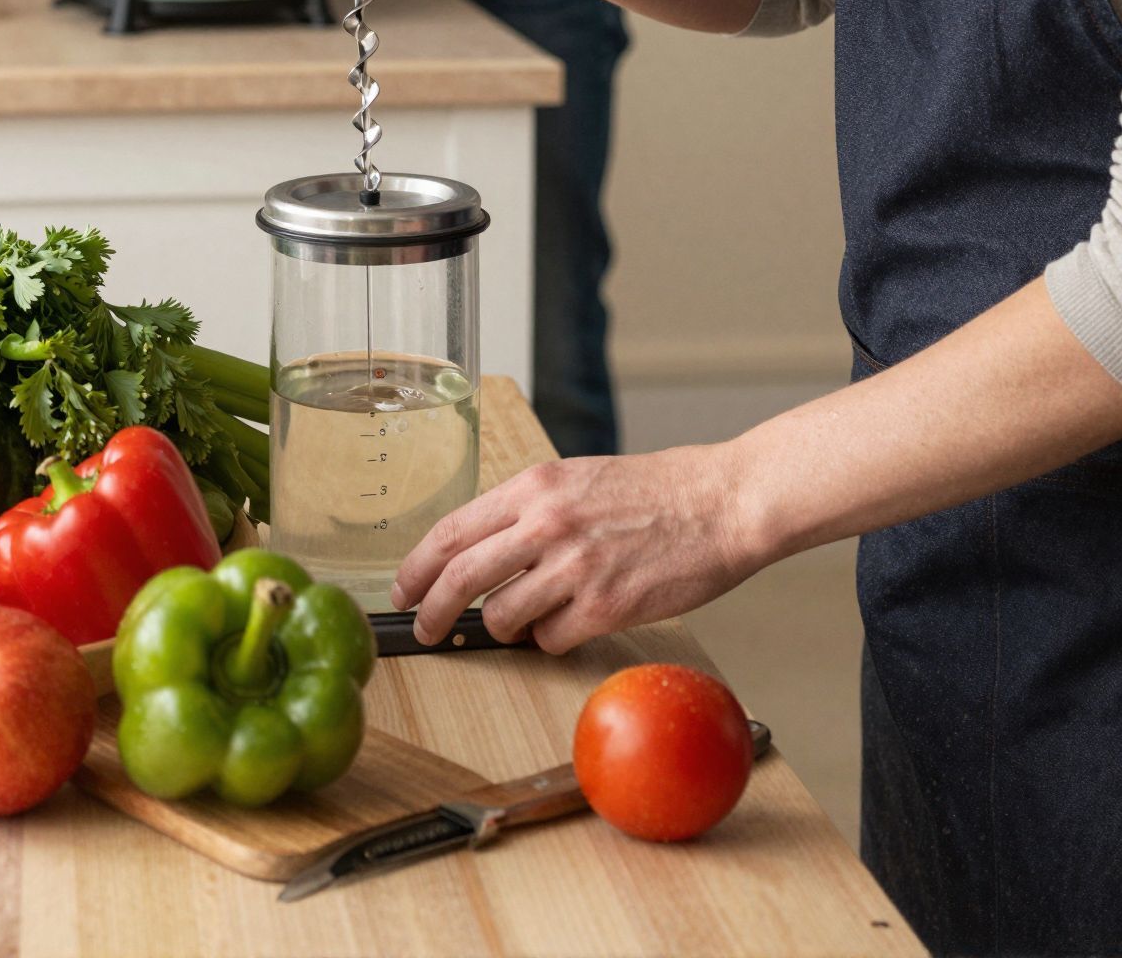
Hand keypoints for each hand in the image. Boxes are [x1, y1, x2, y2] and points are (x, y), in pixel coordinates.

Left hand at [392, 446, 757, 654]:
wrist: (718, 503)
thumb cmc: (652, 492)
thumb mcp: (576, 480)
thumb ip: (527, 511)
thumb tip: (480, 552)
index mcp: (534, 487)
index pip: (451, 532)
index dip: (416, 568)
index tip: (403, 591)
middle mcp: (546, 524)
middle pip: (461, 579)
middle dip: (432, 613)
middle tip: (425, 630)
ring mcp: (574, 568)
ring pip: (502, 617)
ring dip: (503, 628)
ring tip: (524, 620)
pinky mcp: (604, 608)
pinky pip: (549, 640)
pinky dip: (551, 639)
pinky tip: (571, 622)